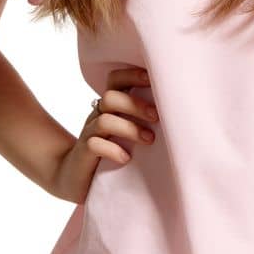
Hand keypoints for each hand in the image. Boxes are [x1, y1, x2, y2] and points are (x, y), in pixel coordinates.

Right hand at [45, 66, 159, 203]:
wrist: (74, 177)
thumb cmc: (110, 150)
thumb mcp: (127, 130)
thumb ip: (144, 118)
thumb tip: (178, 109)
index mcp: (110, 106)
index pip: (115, 79)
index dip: (132, 75)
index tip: (155, 80)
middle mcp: (97, 115)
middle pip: (111, 97)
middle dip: (136, 105)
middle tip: (156, 117)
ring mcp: (89, 134)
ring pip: (105, 120)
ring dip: (130, 129)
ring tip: (149, 140)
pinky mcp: (83, 154)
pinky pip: (94, 145)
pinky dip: (113, 150)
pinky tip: (126, 158)